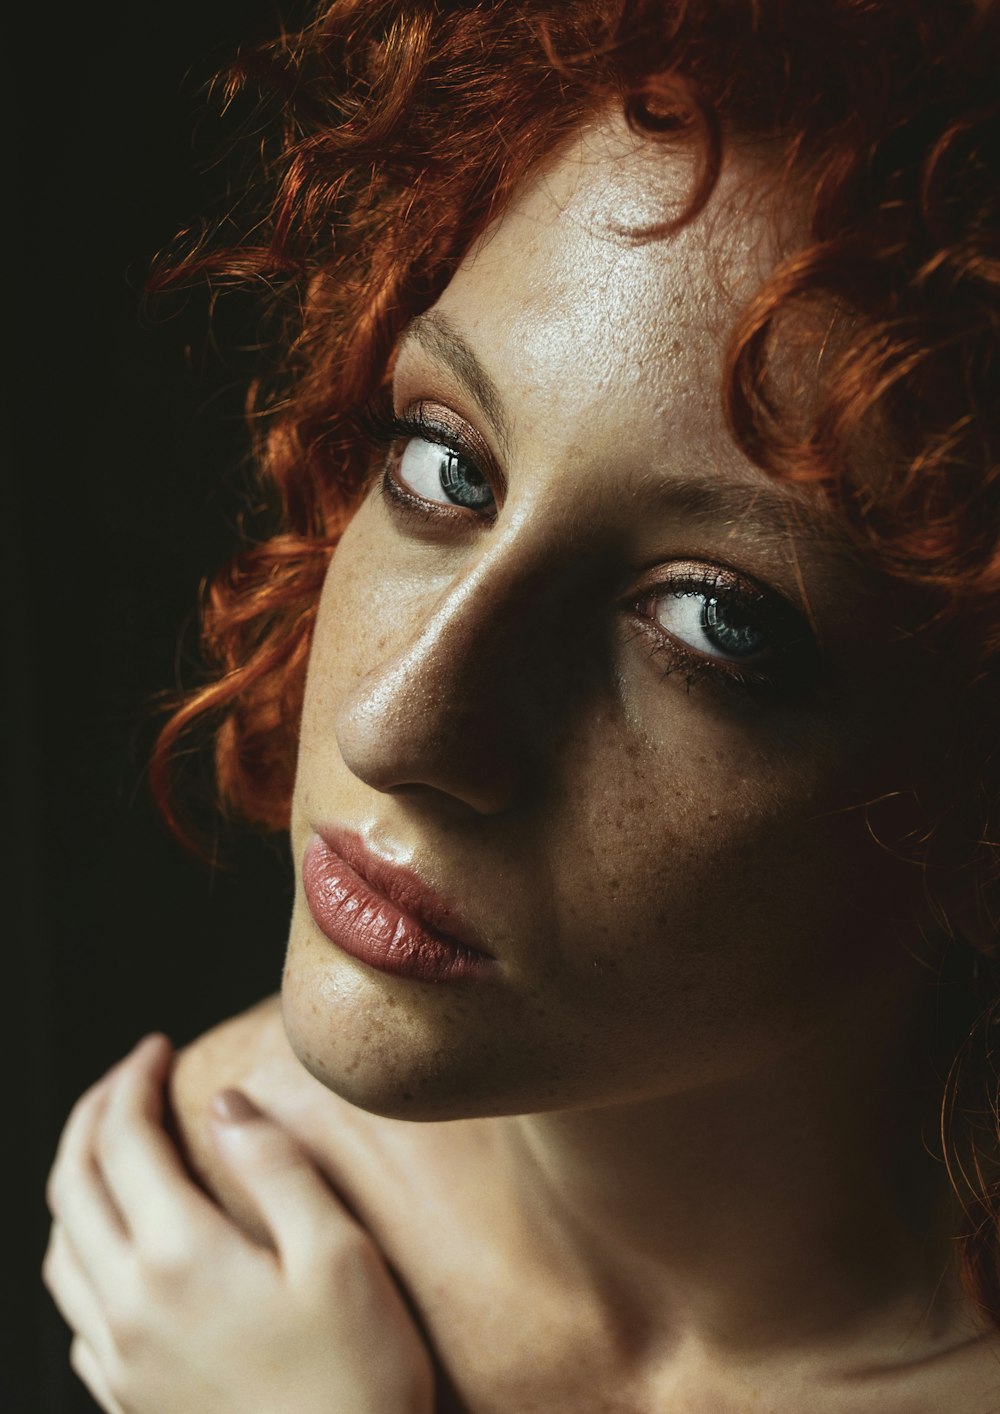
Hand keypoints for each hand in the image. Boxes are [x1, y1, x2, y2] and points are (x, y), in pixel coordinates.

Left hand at [43, 1034, 434, 1413]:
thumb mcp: (339, 1255)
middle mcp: (129, 1305)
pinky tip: (115, 1252)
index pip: (123, 1140)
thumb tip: (226, 1104)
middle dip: (92, 1115)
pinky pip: (73, 1310)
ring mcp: (120, 1358)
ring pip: (60, 1248)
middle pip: (72, 1185)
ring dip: (74, 1180)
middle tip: (129, 1077)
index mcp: (178, 1256)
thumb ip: (276, 1168)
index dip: (133, 1080)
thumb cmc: (357, 1377)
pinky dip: (78, 1253)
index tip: (157, 1047)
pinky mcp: (127, 1399)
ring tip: (109, 1149)